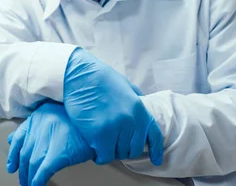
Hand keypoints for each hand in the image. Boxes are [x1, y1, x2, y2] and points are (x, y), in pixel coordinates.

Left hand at [7, 103, 93, 185]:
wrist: (104, 123)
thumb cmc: (83, 122)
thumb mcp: (58, 116)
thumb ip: (36, 126)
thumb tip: (14, 139)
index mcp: (41, 114)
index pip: (20, 136)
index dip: (14, 154)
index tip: (12, 165)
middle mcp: (42, 123)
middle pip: (25, 151)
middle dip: (23, 169)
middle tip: (24, 179)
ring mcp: (50, 137)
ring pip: (32, 162)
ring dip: (29, 177)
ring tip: (30, 184)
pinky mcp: (59, 151)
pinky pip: (42, 170)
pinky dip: (37, 181)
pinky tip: (37, 185)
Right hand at [63, 48, 163, 164]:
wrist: (79, 75)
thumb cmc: (100, 79)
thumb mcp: (126, 86)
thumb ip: (137, 99)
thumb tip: (144, 108)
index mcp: (138, 108)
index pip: (153, 135)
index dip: (156, 150)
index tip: (156, 160)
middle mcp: (130, 120)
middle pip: (134, 149)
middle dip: (125, 150)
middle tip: (114, 144)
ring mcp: (115, 127)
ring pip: (118, 154)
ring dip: (111, 152)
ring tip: (103, 144)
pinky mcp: (99, 134)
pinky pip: (104, 156)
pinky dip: (100, 156)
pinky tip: (95, 150)